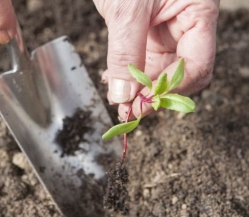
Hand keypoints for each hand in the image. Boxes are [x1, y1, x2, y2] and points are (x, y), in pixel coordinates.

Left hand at [93, 0, 219, 118]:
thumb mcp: (127, 9)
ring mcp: (166, 29)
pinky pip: (142, 60)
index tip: (145, 105)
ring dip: (138, 89)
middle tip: (130, 110)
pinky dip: (128, 74)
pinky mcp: (147, 31)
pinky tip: (114, 82)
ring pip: (158, 70)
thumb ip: (125, 53)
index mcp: (198, 12)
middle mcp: (186, 24)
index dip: (172, 89)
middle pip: (178, 72)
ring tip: (118, 101)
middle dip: (154, 93)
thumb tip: (123, 96)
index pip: (196, 65)